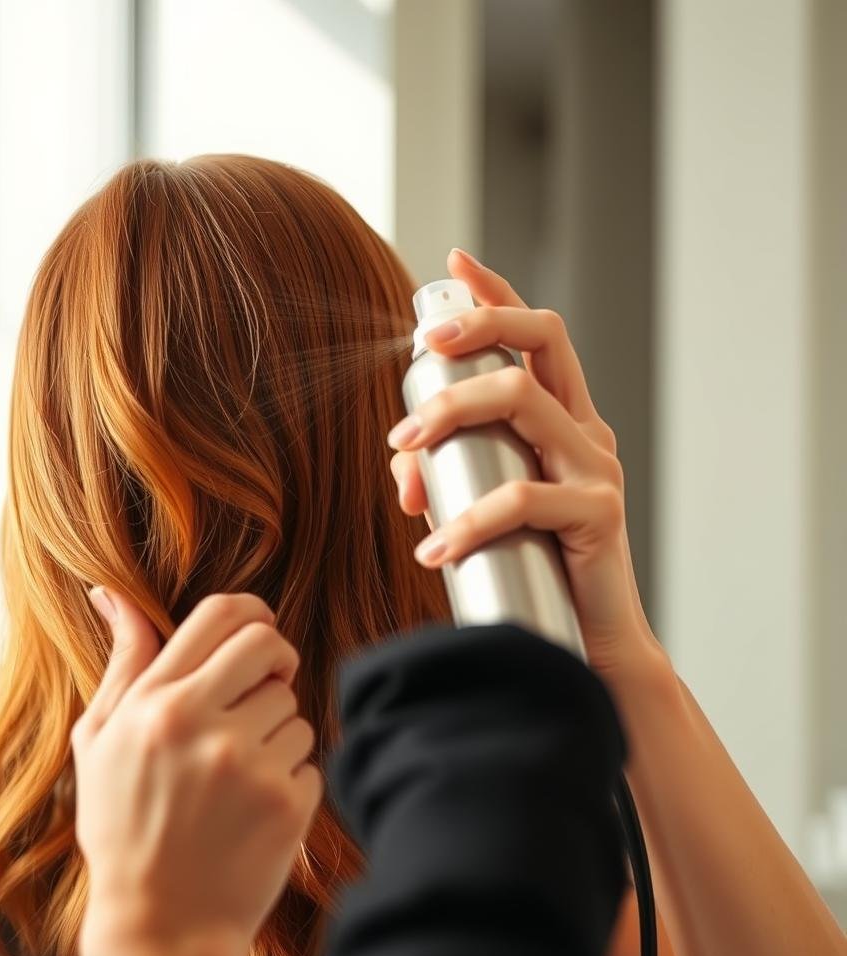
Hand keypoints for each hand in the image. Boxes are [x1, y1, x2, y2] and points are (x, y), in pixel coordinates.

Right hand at [72, 589, 321, 955]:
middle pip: (269, 645)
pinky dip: (290, 774)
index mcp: (157, 704)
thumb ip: (122, 663)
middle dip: (274, 659)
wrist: (162, 924)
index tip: (257, 630)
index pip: (221, 613)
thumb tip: (112, 594)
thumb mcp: (100, 740)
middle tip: (264, 685)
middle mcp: (203, 725)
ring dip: (276, 728)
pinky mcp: (288, 802)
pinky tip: (255, 804)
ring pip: (293, 707)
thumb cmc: (123, 826)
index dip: (250, 611)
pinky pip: (310, 756)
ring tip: (239, 770)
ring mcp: (249, 764)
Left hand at [388, 248, 666, 701]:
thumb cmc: (534, 569)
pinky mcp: (598, 513)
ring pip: (523, 399)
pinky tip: (432, 548)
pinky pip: (522, 497)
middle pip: (541, 339)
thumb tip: (401, 456)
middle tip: (417, 356)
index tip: (455, 264)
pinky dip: (467, 519)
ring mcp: (596, 467)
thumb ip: (445, 472)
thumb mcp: (482, 507)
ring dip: (450, 412)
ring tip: (403, 449)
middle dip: (473, 331)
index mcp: (563, 420)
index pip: (537, 336)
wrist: (588, 647)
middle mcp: (585, 430)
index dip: (499, 294)